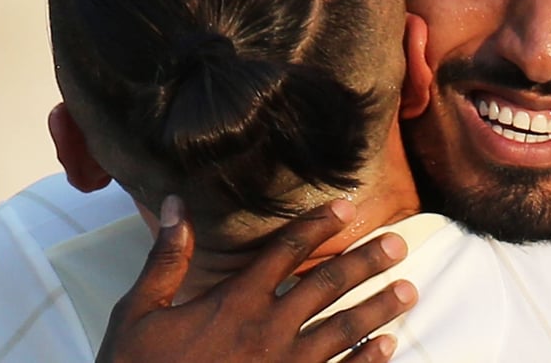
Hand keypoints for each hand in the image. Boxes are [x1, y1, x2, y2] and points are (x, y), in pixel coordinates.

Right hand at [96, 196, 416, 362]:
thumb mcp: (141, 310)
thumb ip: (166, 258)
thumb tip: (176, 203)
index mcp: (235, 301)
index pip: (286, 250)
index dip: (319, 225)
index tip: (348, 207)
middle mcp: (267, 328)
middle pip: (327, 284)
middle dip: (366, 262)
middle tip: (400, 244)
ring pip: (342, 329)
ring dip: (379, 309)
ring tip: (409, 291)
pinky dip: (366, 362)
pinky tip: (387, 347)